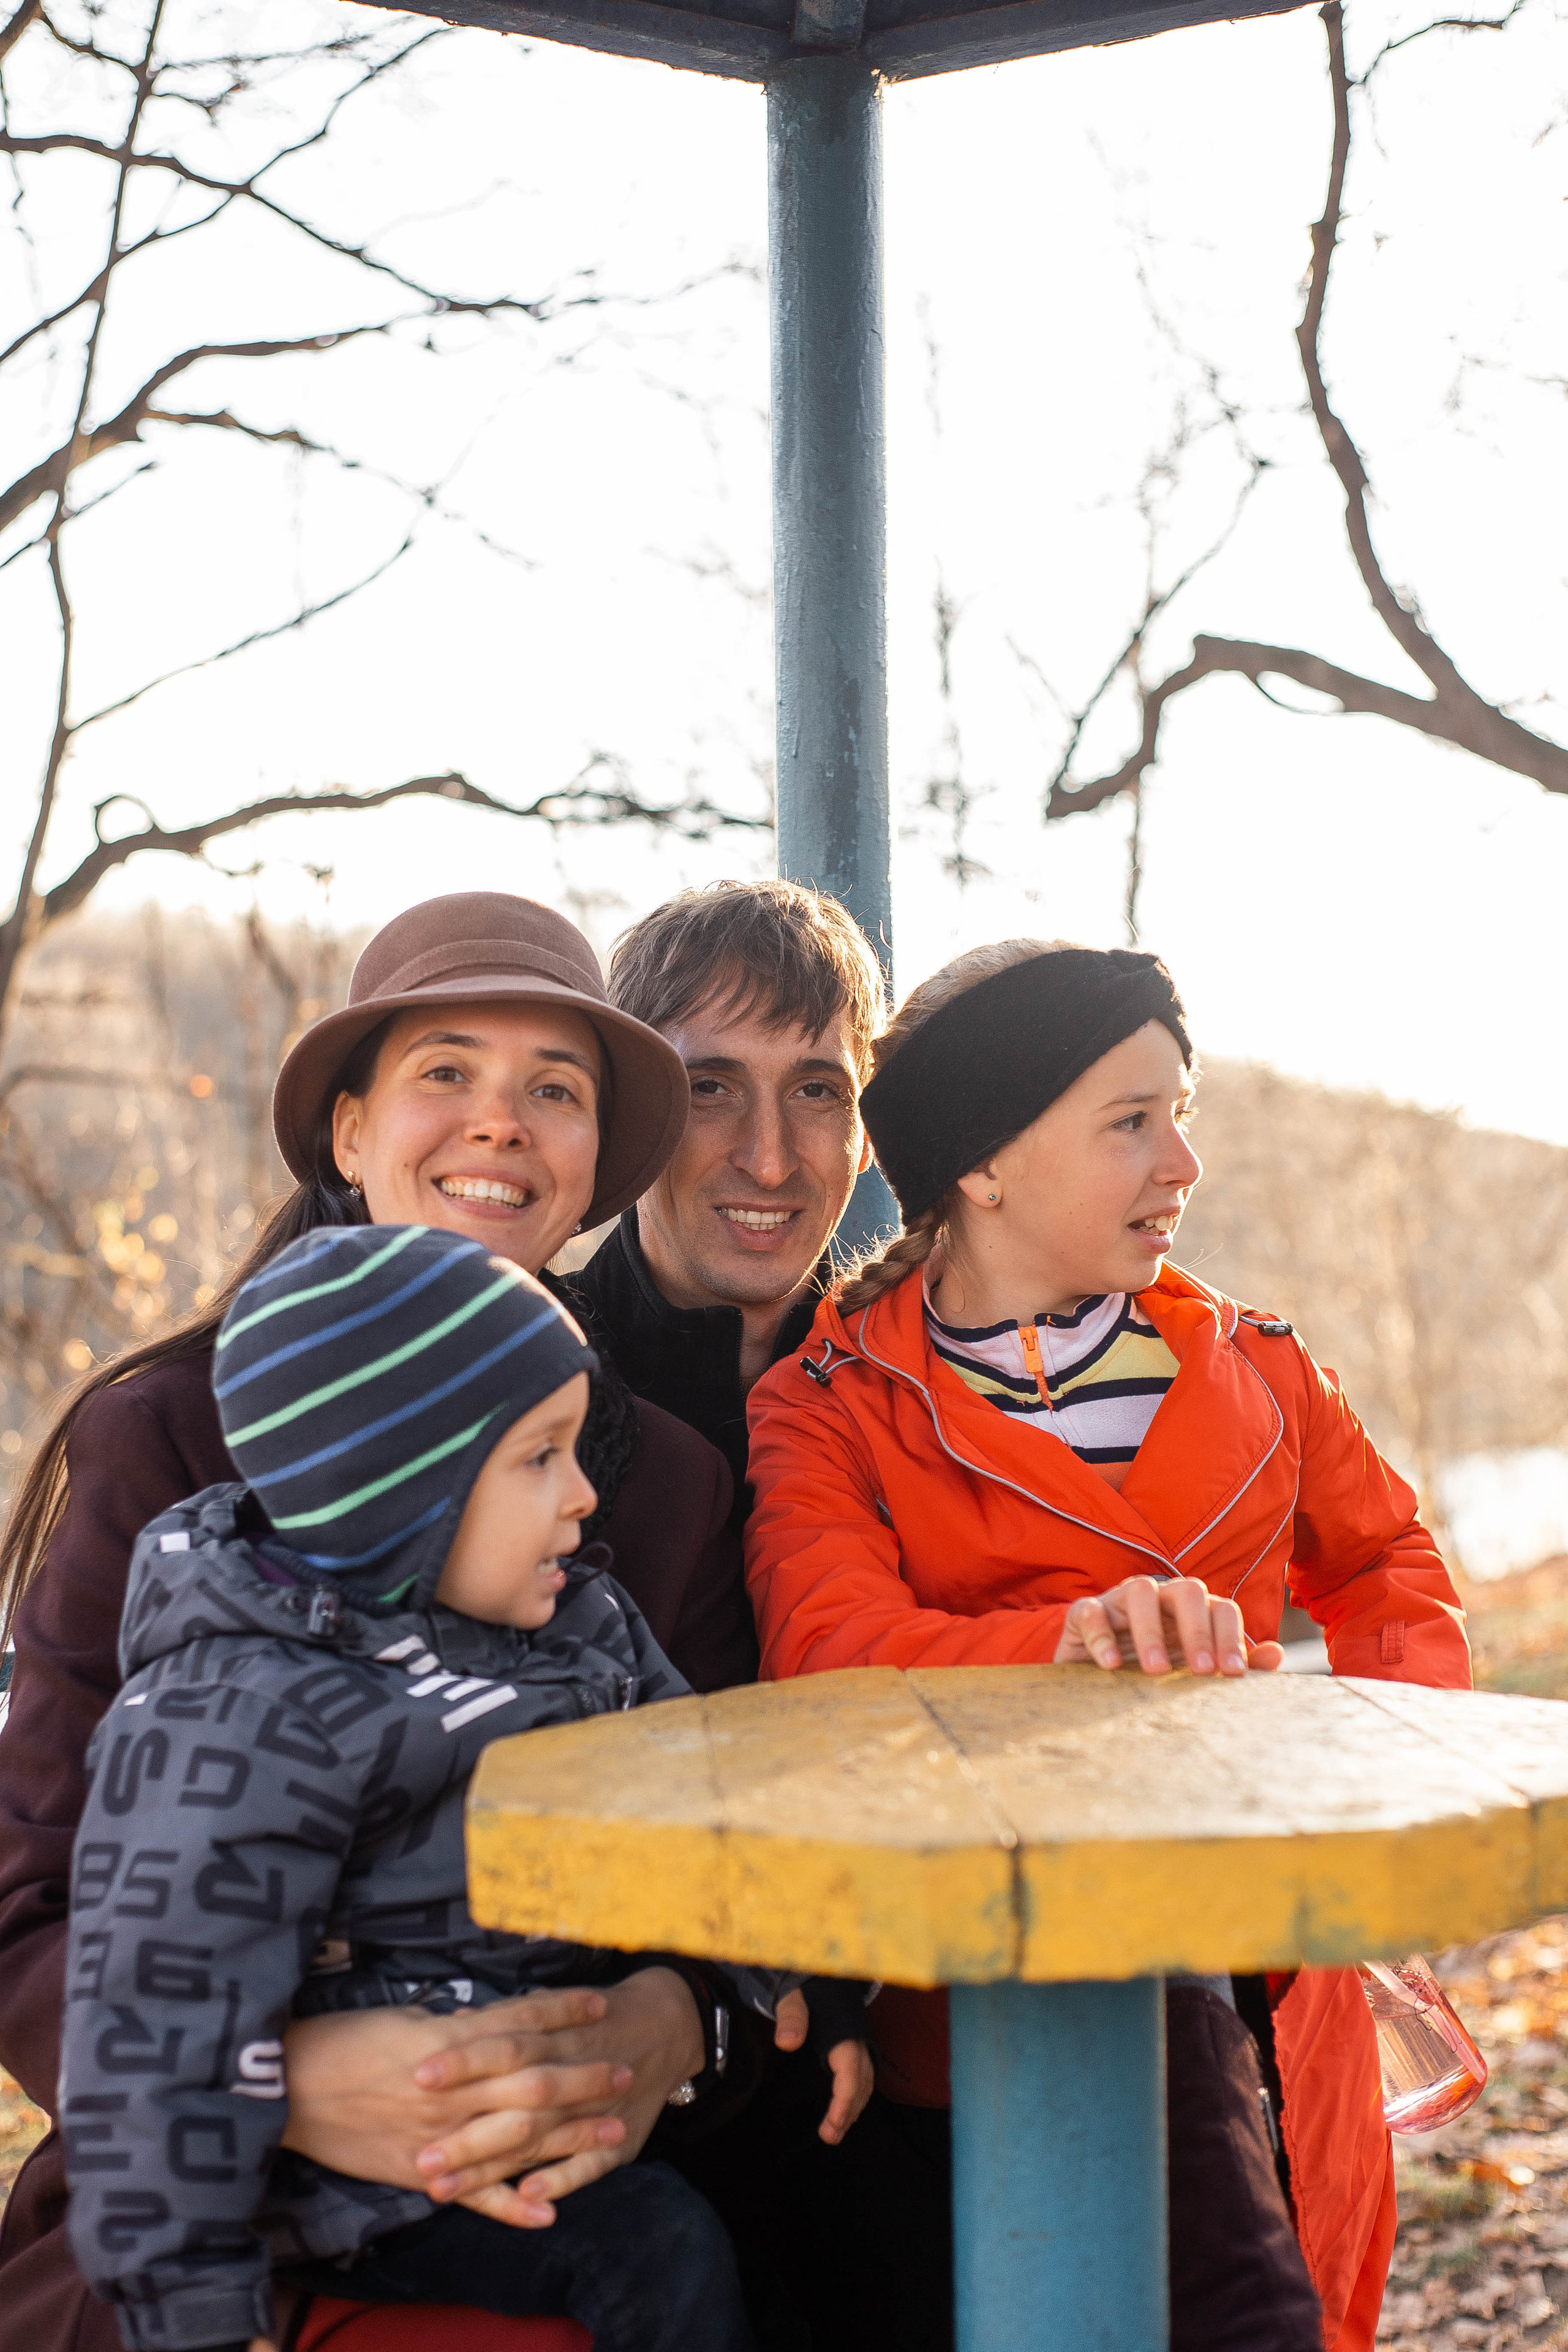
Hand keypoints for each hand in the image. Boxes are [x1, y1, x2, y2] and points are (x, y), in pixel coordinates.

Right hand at [281, 1973, 699, 2226]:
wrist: (289, 2089)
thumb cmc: (343, 2042)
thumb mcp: (403, 2020)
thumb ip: (455, 2028)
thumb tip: (495, 2022)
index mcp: (447, 2045)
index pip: (520, 2026)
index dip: (563, 2016)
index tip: (601, 2009)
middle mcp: (452, 2092)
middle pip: (532, 2083)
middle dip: (583, 2079)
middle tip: (628, 2072)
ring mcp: (439, 2137)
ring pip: (515, 2138)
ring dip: (567, 2138)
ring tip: (612, 2134)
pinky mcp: (420, 2174)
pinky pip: (473, 2194)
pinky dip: (511, 2205)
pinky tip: (549, 2213)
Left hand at [772, 1990, 874, 2144]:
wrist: (821, 1971)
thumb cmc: (807, 1985)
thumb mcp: (793, 1996)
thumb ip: (790, 2016)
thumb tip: (787, 2043)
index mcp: (843, 2032)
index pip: (850, 2071)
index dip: (845, 2100)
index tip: (833, 2124)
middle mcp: (855, 2040)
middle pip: (861, 2082)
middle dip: (848, 2111)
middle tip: (830, 2136)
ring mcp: (857, 2044)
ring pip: (865, 2082)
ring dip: (853, 2108)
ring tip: (835, 2132)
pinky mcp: (853, 2047)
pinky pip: (862, 2076)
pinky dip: (855, 2096)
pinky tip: (845, 2110)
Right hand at [1053, 1575, 1283, 1677]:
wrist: (1094, 1678)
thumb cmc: (1153, 1669)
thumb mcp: (1194, 1669)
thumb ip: (1234, 1662)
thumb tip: (1276, 1654)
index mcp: (1193, 1610)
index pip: (1222, 1608)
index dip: (1231, 1638)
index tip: (1232, 1675)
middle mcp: (1161, 1597)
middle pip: (1187, 1591)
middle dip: (1198, 1632)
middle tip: (1202, 1673)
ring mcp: (1121, 1600)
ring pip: (1140, 1592)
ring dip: (1151, 1631)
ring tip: (1157, 1672)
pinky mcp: (1085, 1613)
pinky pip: (1091, 1611)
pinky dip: (1101, 1636)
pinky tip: (1112, 1665)